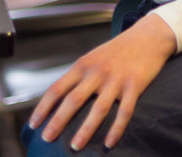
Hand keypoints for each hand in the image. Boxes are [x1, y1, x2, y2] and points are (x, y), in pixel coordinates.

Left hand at [27, 14, 176, 150]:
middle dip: (58, 121)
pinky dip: (116, 129)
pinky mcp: (134, 86)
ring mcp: (116, 80)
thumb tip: (61, 98)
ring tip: (75, 146)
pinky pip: (124, 111)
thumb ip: (79, 76)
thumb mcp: (93, 58)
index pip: (57, 88)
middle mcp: (96, 72)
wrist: (147, 36)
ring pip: (98, 109)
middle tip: (47, 138)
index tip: (34, 123)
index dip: (44, 107)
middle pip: (73, 100)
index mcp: (83, 65)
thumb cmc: (117, 50)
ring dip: (85, 129)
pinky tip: (109, 142)